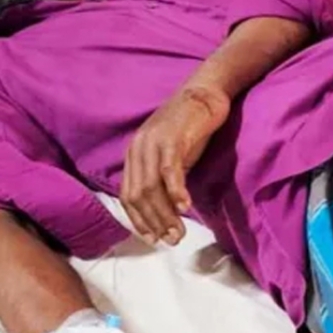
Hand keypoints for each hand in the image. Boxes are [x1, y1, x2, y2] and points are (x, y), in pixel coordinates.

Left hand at [120, 85, 229, 245]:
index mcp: (134, 155)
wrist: (204, 91)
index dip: (139, 221)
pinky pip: (170, 171)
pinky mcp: (173, 138)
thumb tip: (167, 209)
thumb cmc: (190, 126)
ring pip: (151, 188)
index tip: (153, 238)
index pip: (128, 196)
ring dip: (165, 214)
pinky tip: (185, 207)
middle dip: (154, 223)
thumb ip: (162, 177)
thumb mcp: (170, 154)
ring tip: (179, 232)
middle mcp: (138, 149)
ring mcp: (153, 142)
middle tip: (172, 240)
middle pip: (138, 196)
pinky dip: (176, 191)